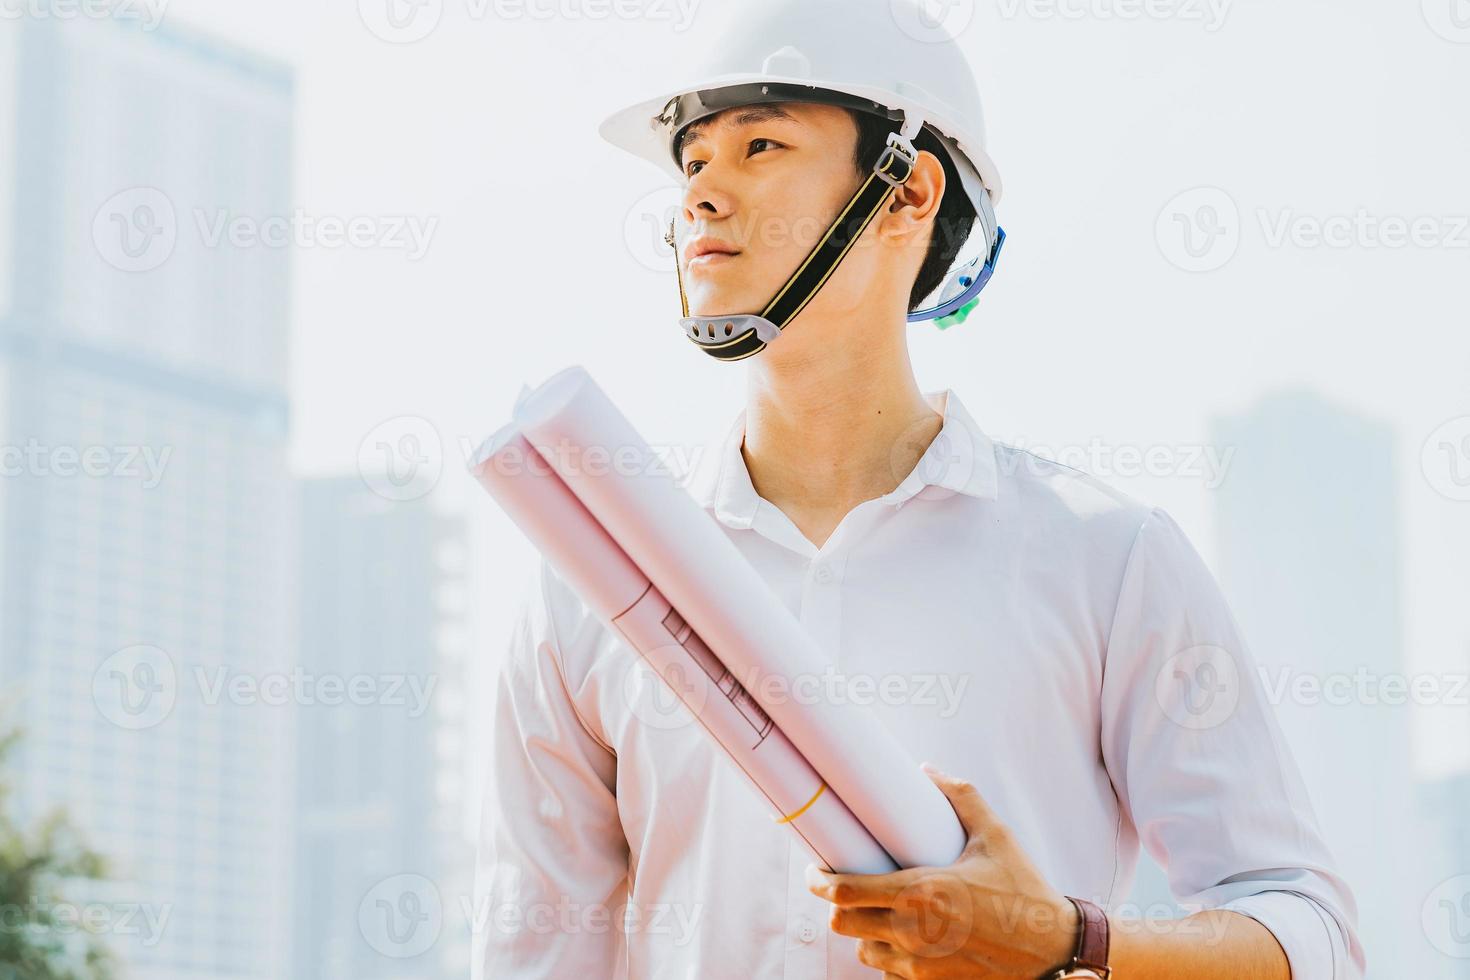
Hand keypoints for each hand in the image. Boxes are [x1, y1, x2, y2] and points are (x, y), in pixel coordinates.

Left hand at [805, 763, 1080, 978]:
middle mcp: (912, 933)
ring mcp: (920, 965)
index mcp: (920, 893)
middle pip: (842, 925)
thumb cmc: (1024, 892)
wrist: (1053, 951)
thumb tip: (929, 771)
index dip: (819, 882)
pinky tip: (905, 941)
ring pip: (863, 952)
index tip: (816, 872)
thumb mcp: (995, 836)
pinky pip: (890, 974)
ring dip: (865, 933)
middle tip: (845, 891)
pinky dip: (890, 958)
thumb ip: (960, 797)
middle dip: (837, 907)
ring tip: (879, 915)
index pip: (845, 892)